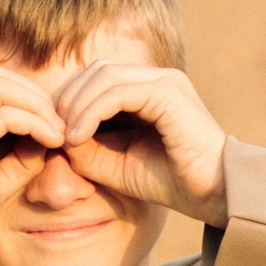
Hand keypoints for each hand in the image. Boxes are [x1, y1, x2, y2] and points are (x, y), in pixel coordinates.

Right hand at [0, 64, 75, 265]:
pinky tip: (50, 142)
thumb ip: (22, 155)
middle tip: (64, 126)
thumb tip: (52, 138)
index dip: (32, 99)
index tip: (58, 126)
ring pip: (2, 87)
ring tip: (60, 133)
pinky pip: (3, 115)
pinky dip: (32, 123)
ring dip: (38, 106)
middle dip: (38, 97)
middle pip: (1, 77)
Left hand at [55, 60, 228, 220]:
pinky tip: (77, 137)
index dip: (69, 101)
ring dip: (76, 105)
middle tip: (51, 133)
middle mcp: (157, 78)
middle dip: (67, 99)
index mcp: (148, 90)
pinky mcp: (167, 94)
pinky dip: (91, 112)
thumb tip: (57, 135)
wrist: (214, 195)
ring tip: (64, 138)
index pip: (97, 78)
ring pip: (104, 75)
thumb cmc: (171, 182)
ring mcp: (164, 82)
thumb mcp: (116, 164)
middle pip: (97, 70)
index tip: (51, 133)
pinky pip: (117, 93)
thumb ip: (87, 148)